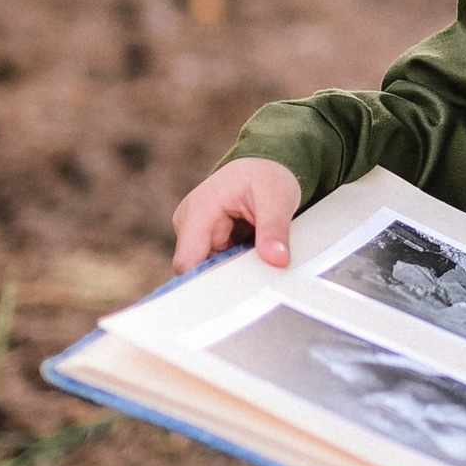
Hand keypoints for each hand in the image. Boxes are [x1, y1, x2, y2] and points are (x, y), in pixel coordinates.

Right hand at [170, 158, 302, 277]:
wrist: (264, 164)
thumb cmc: (266, 175)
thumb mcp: (277, 197)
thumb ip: (275, 229)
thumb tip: (277, 260)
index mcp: (199, 209)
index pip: (187, 261)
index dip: (203, 284)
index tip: (228, 301)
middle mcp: (189, 221)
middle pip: (196, 269)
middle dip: (223, 280)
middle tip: (253, 287)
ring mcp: (195, 232)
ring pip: (207, 269)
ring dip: (230, 272)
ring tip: (256, 265)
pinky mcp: (205, 240)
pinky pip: (216, 264)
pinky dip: (233, 266)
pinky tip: (250, 261)